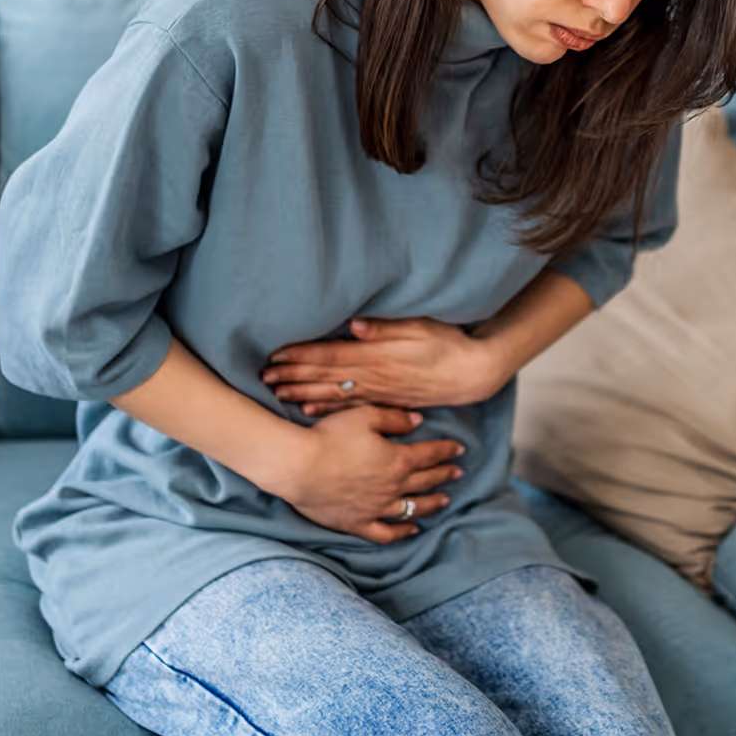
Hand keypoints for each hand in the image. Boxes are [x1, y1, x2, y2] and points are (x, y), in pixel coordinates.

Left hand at [261, 317, 507, 417]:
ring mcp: (379, 391)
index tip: (275, 355)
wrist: (472, 374)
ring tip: (277, 394)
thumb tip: (353, 324)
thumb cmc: (448, 344)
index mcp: (377, 355)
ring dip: (303, 394)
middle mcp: (373, 376)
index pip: (330, 355)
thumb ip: (385, 326)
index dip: (301, 356)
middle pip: (325, 377)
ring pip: (333, 394)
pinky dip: (328, 409)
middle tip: (263, 378)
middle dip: (293, 376)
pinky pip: (350, 408)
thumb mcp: (421, 326)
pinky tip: (310, 411)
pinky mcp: (386, 401)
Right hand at [276, 405, 466, 543]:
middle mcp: (392, 486)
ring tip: (444, 500)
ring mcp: (376, 508)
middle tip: (458, 473)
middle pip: (426, 481)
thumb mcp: (364, 417)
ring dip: (431, 504)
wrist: (299, 467)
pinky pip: (386, 533)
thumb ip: (394, 419)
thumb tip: (418, 421)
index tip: (459, 449)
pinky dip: (402, 532)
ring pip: (412, 508)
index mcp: (397, 459)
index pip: (430, 454)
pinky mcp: (357, 523)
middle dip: (444, 475)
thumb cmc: (330, 436)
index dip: (446, 451)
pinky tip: (412, 529)